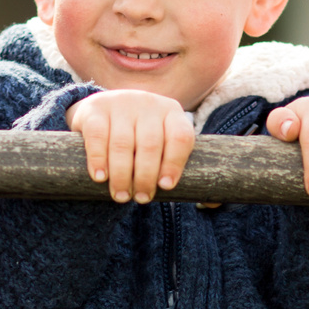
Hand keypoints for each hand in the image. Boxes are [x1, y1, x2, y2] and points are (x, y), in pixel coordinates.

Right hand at [65, 89, 195, 204]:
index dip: (175, 164)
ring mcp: (121, 103)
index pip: (180, 137)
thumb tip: (213, 204)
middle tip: (141, 199)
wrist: (102, 108)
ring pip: (123, 144)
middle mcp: (149, 104)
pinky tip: (100, 177)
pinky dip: (98, 159)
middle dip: (146, 176)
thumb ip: (181, 166)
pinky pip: (98, 136)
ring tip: (122, 196)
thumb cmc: (139, 136)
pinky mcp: (95, 109)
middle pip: (151, 144)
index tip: (166, 187)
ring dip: (122, 175)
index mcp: (172, 112)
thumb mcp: (161, 141)